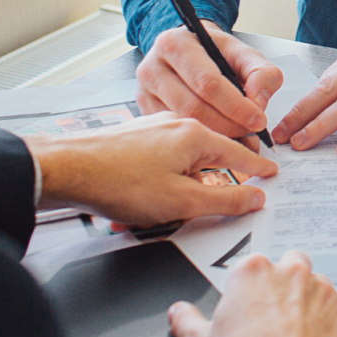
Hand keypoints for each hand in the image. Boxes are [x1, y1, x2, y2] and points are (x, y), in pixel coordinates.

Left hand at [27, 116, 276, 224]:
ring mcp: (153, 130)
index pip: (239, 153)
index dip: (257, 167)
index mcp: (195, 136)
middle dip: (215, 182)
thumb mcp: (182, 201)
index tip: (270, 173)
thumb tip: (254, 198)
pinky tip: (145, 201)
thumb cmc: (119, 182)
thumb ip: (224, 201)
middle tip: (223, 199)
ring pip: (183, 161)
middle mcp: (177, 126)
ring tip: (166, 210)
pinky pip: (162, 162)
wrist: (66, 170)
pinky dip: (161, 183)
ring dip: (181, 187)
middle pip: (211, 156)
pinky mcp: (134, 140)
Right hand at [137, 21, 282, 143]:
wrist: (192, 50)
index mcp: (176, 44)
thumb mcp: (244, 54)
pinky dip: (199, 140)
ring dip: (216, 136)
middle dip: (228, 125)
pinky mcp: (145, 110)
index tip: (258, 120)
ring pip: (183, 123)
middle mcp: (153, 67)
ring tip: (239, 137)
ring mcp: (145, 91)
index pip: (207, 82)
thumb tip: (258, 102)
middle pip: (193, 107)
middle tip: (250, 132)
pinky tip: (218, 138)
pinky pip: (174, 132)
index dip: (236, 106)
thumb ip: (261, 73)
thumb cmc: (216, 52)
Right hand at [168, 251, 336, 336]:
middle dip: (285, 284)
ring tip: (297, 336)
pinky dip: (332, 325)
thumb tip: (179, 312)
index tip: (249, 309)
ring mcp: (323, 290)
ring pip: (319, 287)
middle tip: (275, 317)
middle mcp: (291, 272)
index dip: (250, 290)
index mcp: (252, 272)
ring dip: (311, 303)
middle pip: (291, 264)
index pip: (252, 267)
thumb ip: (187, 322)